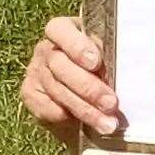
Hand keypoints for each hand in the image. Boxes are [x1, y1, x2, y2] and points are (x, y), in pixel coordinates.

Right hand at [20, 16, 120, 150]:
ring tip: (108, 123)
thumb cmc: (106, 67)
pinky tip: (84, 124)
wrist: (88, 97)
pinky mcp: (30, 93)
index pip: (59, 29)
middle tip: (111, 103)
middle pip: (60, 65)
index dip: (76, 46)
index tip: (95, 62)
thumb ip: (109, 57)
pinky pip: (45, 107)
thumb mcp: (109, 56)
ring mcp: (35, 70)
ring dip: (85, 109)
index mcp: (66, 29)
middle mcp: (47, 47)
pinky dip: (66, 116)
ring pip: (57, 90)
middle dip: (88, 87)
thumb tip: (124, 71)